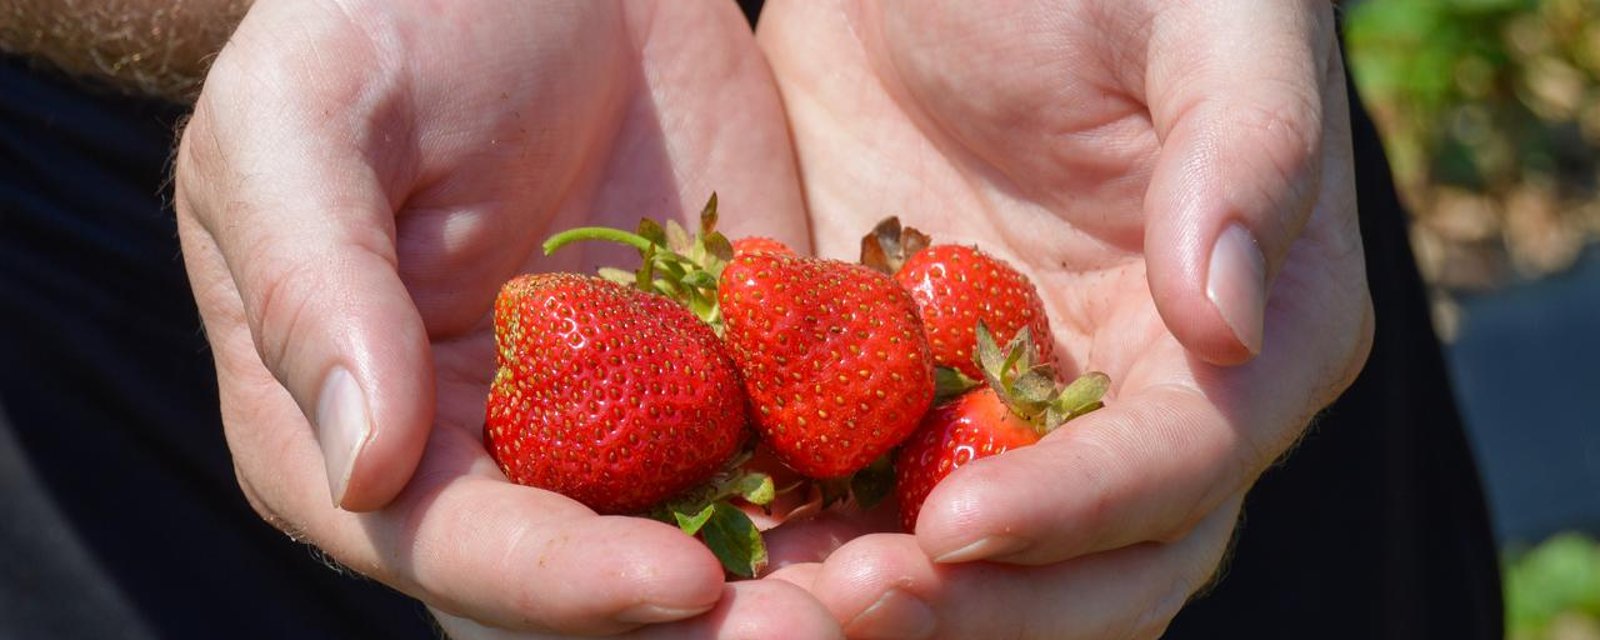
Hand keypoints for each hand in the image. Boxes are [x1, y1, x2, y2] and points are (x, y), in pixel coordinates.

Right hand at [174, 1, 838, 635]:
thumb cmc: (384, 16)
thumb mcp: (307, 122)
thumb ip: (316, 289)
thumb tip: (362, 470)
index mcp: (374, 430)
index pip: (461, 547)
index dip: (566, 583)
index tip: (684, 586)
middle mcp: (501, 454)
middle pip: (600, 576)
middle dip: (710, 618)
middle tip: (827, 626)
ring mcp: (624, 417)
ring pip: (715, 535)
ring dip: (804, 578)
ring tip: (904, 586)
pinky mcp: (728, 368)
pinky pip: (794, 444)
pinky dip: (859, 483)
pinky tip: (935, 500)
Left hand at [755, 0, 1372, 635]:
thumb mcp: (1209, 19)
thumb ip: (1246, 156)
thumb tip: (1228, 324)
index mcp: (1244, 335)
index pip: (1178, 469)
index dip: (1076, 513)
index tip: (956, 526)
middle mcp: (1137, 396)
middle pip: (1086, 563)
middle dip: (978, 603)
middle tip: (847, 603)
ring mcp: (1011, 398)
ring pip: (970, 553)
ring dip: (888, 594)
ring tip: (773, 601)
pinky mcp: (906, 381)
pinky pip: (862, 480)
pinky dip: (808, 526)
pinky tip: (726, 537)